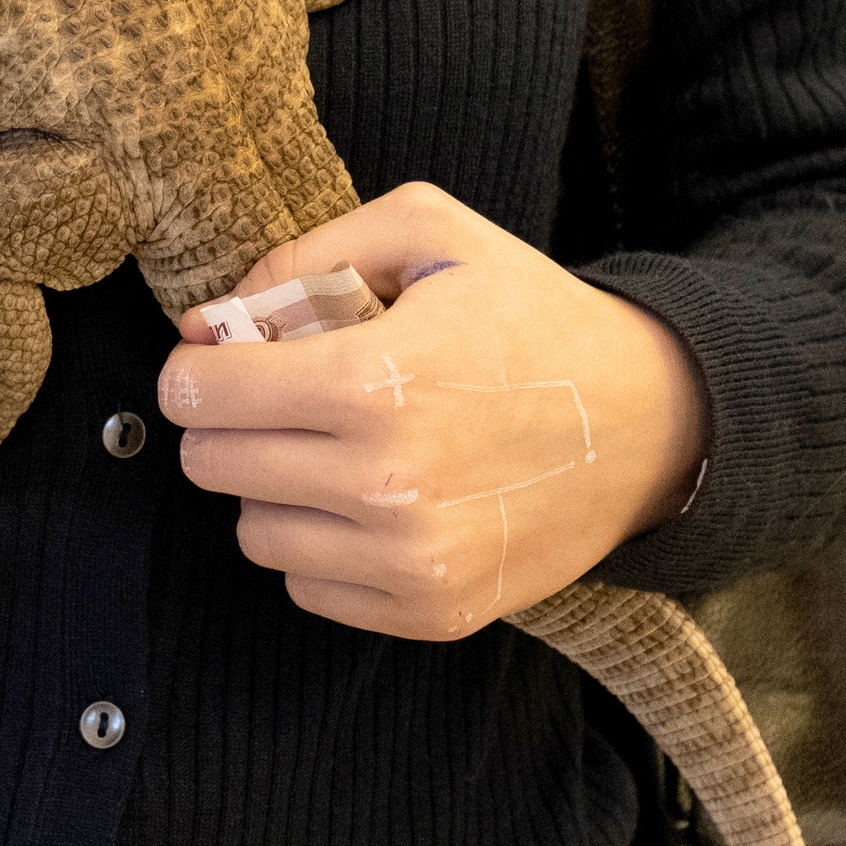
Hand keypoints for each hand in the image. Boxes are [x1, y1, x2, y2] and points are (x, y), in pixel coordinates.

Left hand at [158, 182, 706, 638]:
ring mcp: (410, 560)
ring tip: (340, 446)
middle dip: (231, 421)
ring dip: (276, 488)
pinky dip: (322, 545)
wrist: (648, 423)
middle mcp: (385, 483)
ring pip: (253, 532)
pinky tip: (374, 500)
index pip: (198, 394)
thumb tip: (206, 324)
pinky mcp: (431, 611)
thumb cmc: (531, 316)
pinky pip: (308, 587)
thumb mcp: (429, 234)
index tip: (225, 356)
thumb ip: (302, 259)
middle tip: (286, 395)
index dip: (197, 366)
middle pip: (213, 463)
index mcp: (374, 381)